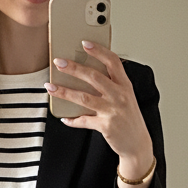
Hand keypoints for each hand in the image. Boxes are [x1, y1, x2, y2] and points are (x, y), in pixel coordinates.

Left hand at [48, 41, 153, 175]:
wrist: (138, 144)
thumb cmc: (129, 119)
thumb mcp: (125, 98)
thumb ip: (111, 85)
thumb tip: (85, 74)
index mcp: (125, 85)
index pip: (113, 62)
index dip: (99, 51)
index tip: (85, 43)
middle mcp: (120, 96)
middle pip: (94, 77)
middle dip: (74, 68)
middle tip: (58, 62)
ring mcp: (113, 111)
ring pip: (84, 98)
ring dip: (64, 91)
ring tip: (50, 87)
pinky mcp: (106, 126)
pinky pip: (84, 121)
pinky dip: (72, 120)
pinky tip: (64, 117)